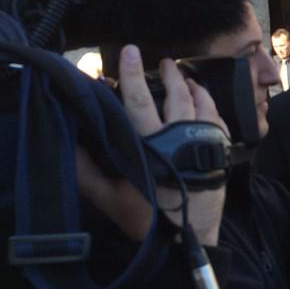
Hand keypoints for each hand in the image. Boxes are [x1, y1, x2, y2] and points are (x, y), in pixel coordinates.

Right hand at [76, 45, 227, 246]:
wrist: (191, 237)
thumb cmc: (148, 218)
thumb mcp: (109, 198)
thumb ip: (86, 171)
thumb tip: (68, 142)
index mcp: (152, 143)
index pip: (138, 99)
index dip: (132, 74)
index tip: (127, 51)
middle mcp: (181, 135)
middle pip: (174, 93)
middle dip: (167, 73)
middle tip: (160, 61)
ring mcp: (205, 140)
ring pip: (200, 101)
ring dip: (190, 85)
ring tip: (181, 74)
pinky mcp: (221, 148)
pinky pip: (216, 116)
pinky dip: (208, 102)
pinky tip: (202, 98)